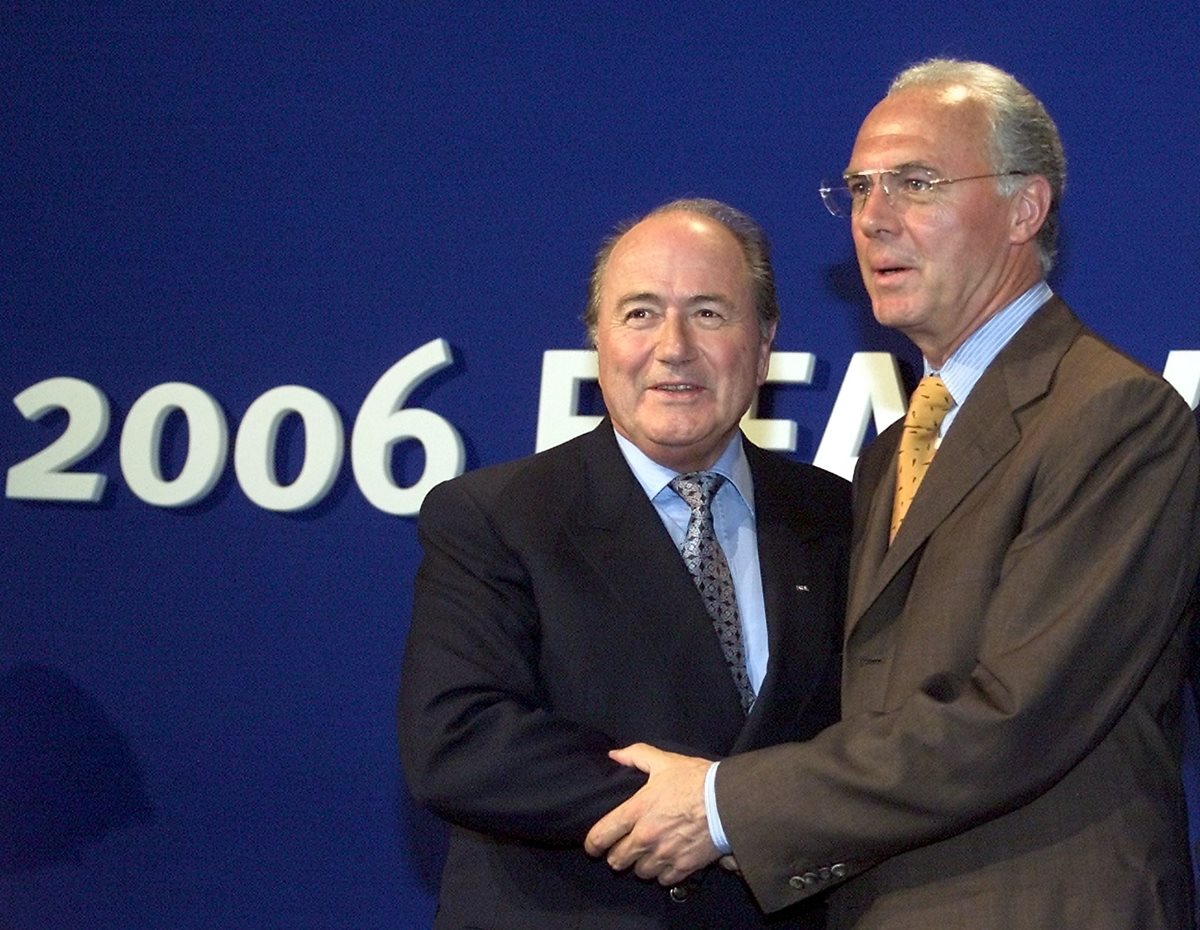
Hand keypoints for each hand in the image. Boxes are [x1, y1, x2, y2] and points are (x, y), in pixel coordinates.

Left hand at [584, 742, 719, 885]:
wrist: (729, 802)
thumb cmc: (696, 780)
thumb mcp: (664, 761)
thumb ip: (636, 756)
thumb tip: (614, 756)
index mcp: (637, 810)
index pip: (602, 835)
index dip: (592, 844)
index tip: (592, 847)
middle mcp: (646, 837)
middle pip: (617, 860)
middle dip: (617, 855)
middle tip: (623, 848)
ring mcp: (664, 855)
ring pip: (639, 872)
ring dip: (640, 865)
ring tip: (647, 854)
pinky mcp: (682, 868)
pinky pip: (663, 881)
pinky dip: (662, 874)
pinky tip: (667, 861)